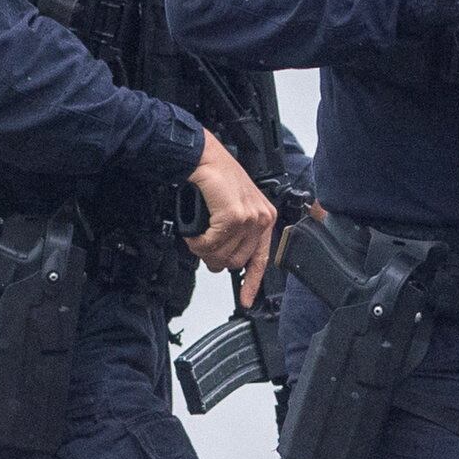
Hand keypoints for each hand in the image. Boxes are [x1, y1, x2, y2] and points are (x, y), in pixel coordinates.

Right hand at [184, 131, 278, 304]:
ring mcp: (250, 218)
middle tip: (201, 244)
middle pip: (235, 263)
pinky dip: (197, 242)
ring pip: (221, 257)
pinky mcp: (235, 216)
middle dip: (213, 259)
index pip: (261, 259)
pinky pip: (210, 246)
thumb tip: (221, 260)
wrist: (203, 158)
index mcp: (264, 218)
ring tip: (197, 234)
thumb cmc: (215, 180)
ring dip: (203, 250)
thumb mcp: (232, 209)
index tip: (247, 301)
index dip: (252, 283)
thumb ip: (234, 234)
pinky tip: (194, 231)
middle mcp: (262, 218)